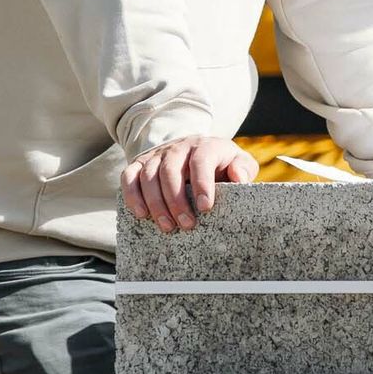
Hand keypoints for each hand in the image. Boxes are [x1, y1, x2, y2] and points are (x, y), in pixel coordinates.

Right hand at [123, 135, 256, 232]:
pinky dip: (132, 195)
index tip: (205, 208)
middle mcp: (178, 147)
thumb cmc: (220, 163)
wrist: (194, 149)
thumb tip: (238, 178)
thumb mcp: (237, 161)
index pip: (201, 160)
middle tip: (186, 225)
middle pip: (170, 171)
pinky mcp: (140, 163)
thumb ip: (243, 168)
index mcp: (204, 146)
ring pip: (149, 175)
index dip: (202, 184)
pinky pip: (129, 176)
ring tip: (167, 227)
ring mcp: (157, 154)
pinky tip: (140, 214)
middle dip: (176, 201)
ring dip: (155, 203)